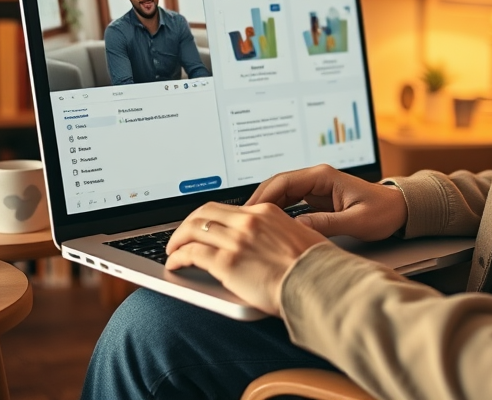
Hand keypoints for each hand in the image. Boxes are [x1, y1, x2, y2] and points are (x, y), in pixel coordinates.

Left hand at [165, 202, 327, 315]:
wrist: (318, 284)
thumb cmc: (315, 268)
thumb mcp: (299, 238)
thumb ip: (279, 235)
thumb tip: (270, 245)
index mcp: (266, 212)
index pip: (227, 208)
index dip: (208, 217)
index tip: (202, 227)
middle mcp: (249, 221)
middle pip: (204, 212)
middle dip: (187, 224)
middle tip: (180, 237)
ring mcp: (237, 240)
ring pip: (193, 230)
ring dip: (178, 240)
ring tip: (173, 250)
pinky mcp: (227, 262)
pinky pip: (192, 254)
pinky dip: (178, 257)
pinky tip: (175, 264)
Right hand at [246, 164, 407, 241]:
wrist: (399, 210)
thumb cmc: (383, 212)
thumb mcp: (356, 221)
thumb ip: (327, 224)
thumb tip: (298, 228)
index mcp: (324, 176)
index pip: (284, 181)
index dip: (264, 196)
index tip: (250, 213)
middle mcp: (316, 178)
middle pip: (277, 186)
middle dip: (258, 203)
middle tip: (242, 222)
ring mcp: (315, 188)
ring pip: (280, 195)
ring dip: (265, 209)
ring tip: (250, 227)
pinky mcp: (315, 199)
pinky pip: (289, 203)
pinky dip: (276, 214)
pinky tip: (268, 228)